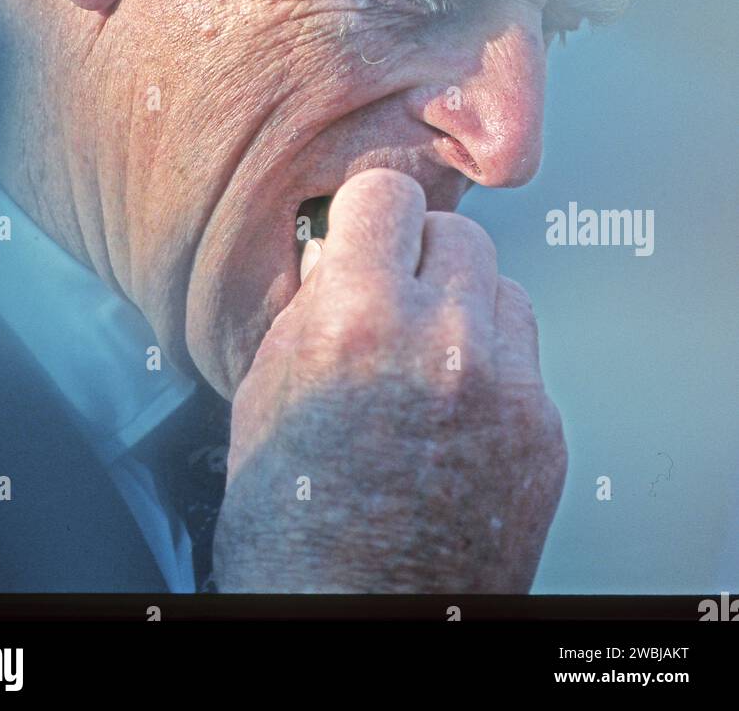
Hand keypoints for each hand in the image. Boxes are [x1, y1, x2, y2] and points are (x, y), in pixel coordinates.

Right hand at [213, 168, 566, 593]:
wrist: (352, 615)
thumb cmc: (292, 525)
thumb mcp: (266, 386)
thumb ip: (316, 303)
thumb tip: (346, 254)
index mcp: (358, 320)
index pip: (388, 194)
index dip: (371, 215)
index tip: (369, 230)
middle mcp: (444, 344)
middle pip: (459, 234)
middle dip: (422, 258)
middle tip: (397, 297)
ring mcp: (506, 391)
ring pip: (503, 290)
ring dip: (467, 309)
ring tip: (428, 359)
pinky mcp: (544, 434)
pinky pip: (525, 362)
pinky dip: (493, 372)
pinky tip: (454, 414)